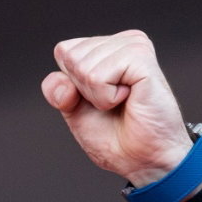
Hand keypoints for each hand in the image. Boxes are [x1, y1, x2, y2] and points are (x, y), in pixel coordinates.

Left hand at [42, 30, 192, 186]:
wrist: (143, 159)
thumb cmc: (117, 137)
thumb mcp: (75, 112)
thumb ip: (58, 91)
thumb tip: (60, 79)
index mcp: (108, 48)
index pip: (64, 51)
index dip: (70, 84)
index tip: (96, 100)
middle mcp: (123, 42)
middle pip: (70, 57)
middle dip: (83, 90)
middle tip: (113, 104)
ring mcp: (134, 46)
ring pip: (83, 67)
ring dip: (97, 96)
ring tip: (123, 103)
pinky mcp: (141, 58)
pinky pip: (98, 76)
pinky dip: (106, 98)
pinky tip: (129, 99)